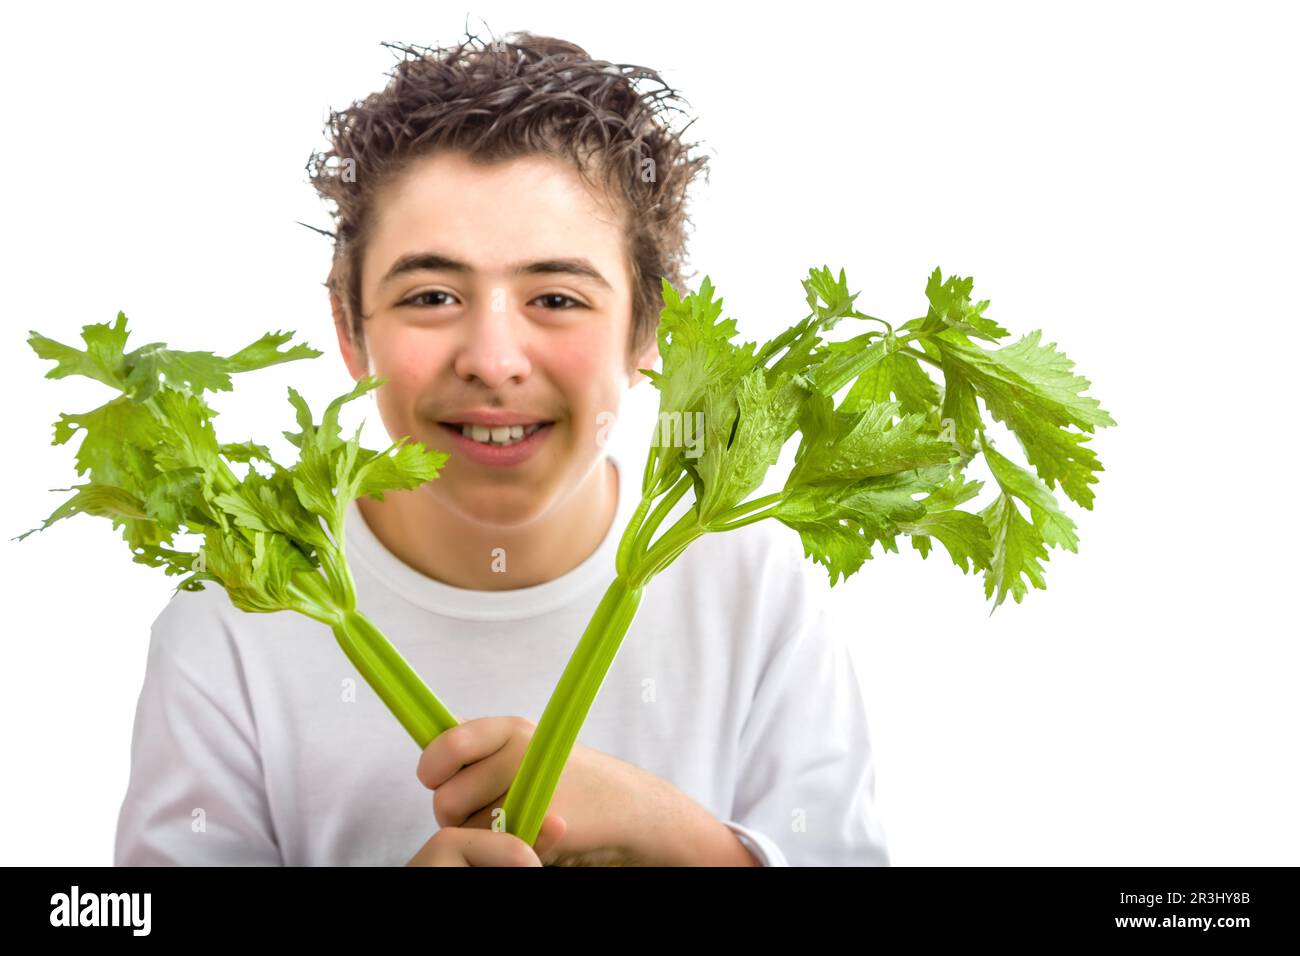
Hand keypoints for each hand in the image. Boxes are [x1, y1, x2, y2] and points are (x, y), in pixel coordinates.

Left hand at [415, 716, 650, 864]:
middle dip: (456, 814)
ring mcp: (530, 789)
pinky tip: (529, 837)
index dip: (431, 766)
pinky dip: (504, 850)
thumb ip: (484, 745)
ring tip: (513, 824)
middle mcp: (518, 753)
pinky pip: (494, 849)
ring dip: (480, 835)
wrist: (628, 809)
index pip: (447, 743)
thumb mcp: (530, 746)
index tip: (432, 777)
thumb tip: (434, 737)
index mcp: (511, 729)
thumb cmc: (573, 781)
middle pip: (446, 797)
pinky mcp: (540, 825)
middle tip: (486, 812)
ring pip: (465, 830)